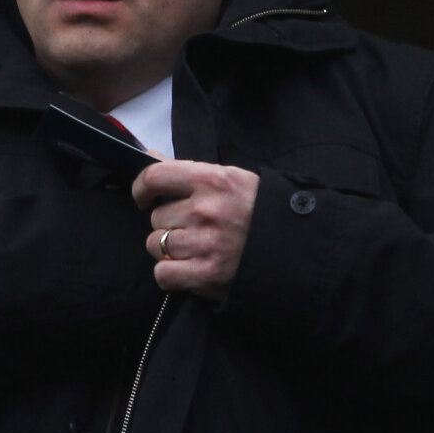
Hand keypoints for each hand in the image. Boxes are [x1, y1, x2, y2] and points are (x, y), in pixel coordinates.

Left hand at [131, 160, 258, 300]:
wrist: (293, 247)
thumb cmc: (258, 211)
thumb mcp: (230, 179)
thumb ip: (189, 171)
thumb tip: (149, 157)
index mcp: (212, 181)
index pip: (154, 177)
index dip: (141, 189)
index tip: (143, 198)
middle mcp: (206, 210)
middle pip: (156, 217)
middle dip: (169, 224)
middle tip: (194, 229)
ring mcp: (205, 243)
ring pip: (156, 245)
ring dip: (169, 250)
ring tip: (195, 249)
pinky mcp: (206, 274)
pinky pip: (163, 273)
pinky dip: (171, 275)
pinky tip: (189, 270)